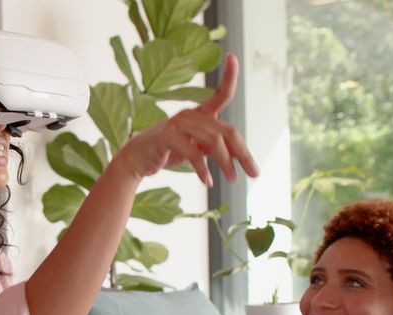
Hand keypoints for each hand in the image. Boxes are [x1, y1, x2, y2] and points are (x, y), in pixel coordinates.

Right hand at [113, 52, 258, 186]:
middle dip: (243, 153)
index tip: (233, 56)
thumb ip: (216, 149)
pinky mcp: (167, 135)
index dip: (229, 75)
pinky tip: (207, 181)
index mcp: (200, 114)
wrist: (138, 159)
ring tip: (232, 179)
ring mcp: (178, 123)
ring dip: (226, 163)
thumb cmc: (168, 152)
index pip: (220, 93)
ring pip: (214, 141)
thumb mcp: (196, 150)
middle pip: (227, 131)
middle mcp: (191, 114)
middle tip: (254, 173)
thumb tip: (240, 158)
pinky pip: (193, 153)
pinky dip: (203, 169)